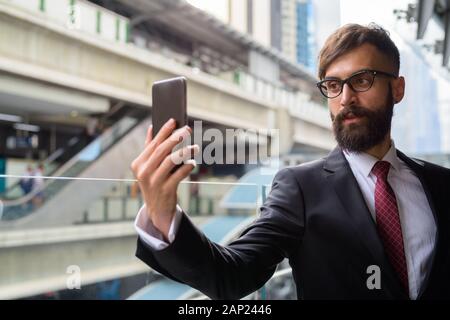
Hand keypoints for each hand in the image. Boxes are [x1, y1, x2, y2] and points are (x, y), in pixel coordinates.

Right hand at [131, 118, 198, 239]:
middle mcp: (144, 172)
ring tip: (195, 147)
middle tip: (187, 129)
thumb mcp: (148, 167)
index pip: (153, 143)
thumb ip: (149, 149)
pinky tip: (192, 163)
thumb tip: (151, 128)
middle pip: (161, 150)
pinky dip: (187, 167)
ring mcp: (154, 182)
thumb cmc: (155, 183)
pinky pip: (179, 174)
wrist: (157, 210)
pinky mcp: (165, 190)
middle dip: (175, 138)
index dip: (164, 131)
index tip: (174, 120)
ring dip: (184, 151)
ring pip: (171, 161)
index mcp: (138, 163)